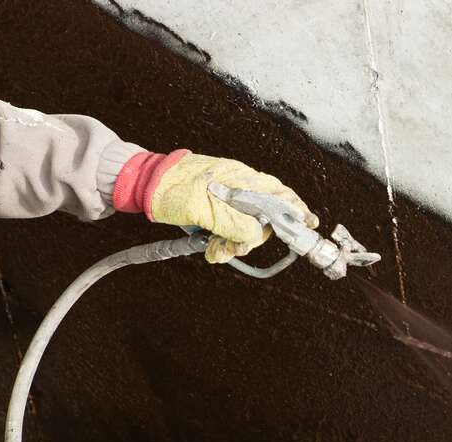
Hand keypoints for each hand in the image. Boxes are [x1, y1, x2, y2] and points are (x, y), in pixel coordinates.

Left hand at [148, 153, 317, 263]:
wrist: (144, 183)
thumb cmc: (172, 189)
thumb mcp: (206, 210)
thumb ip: (236, 223)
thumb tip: (256, 236)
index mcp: (244, 180)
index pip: (282, 196)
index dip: (297, 212)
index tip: (308, 225)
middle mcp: (242, 187)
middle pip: (265, 219)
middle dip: (250, 239)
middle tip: (230, 250)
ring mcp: (230, 197)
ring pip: (246, 227)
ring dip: (233, 244)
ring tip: (214, 251)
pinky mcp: (218, 208)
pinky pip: (230, 228)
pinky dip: (223, 241)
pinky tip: (210, 248)